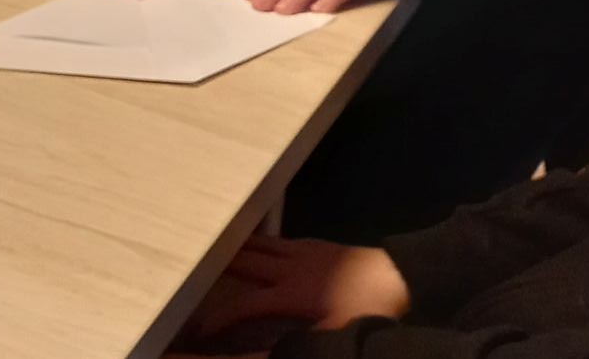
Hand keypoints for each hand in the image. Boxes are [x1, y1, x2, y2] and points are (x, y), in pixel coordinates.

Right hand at [191, 236, 410, 336]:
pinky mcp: (314, 244)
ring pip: (258, 245)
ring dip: (235, 247)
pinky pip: (279, 241)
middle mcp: (288, 268)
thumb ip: (299, 343)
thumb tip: (268, 352)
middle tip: (192, 268)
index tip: (201, 328)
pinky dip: (260, 243)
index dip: (220, 317)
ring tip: (213, 249)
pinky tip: (259, 247)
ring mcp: (301, 251)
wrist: (396, 278)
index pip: (244, 305)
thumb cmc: (366, 312)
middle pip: (243, 262)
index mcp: (289, 294)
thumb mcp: (334, 336)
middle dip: (215, 266)